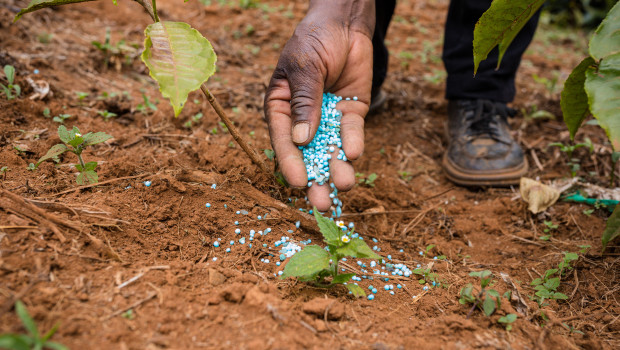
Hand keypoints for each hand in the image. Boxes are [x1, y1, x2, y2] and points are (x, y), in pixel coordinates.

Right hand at [264, 0, 374, 210]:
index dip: (290, 162)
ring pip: (331, 150)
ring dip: (337, 169)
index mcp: (281, 108)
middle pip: (308, 155)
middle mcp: (303, 120)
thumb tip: (301, 140)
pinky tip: (353, 154)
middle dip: (316, 179)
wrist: (345, 24)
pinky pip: (351, 133)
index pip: (283, 140)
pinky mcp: (350, 115)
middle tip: (323, 203)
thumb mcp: (305, 68)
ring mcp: (328, 119)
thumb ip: (304, 102)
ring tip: (344, 184)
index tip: (298, 182)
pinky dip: (353, 144)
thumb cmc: (314, 41)